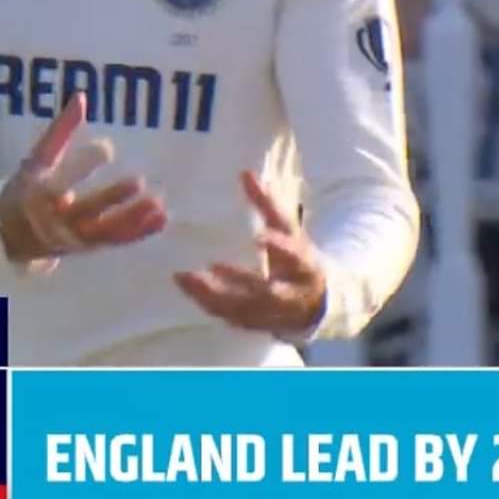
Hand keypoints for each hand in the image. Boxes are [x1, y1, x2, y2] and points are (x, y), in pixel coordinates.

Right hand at [0, 94, 166, 264]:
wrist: (8, 237)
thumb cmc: (25, 191)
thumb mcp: (36, 161)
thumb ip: (60, 132)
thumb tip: (81, 96)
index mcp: (37, 195)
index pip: (59, 182)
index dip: (83, 166)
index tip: (109, 147)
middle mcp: (54, 221)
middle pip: (84, 211)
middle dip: (110, 199)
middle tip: (139, 181)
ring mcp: (72, 238)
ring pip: (104, 231)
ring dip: (132, 220)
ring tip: (159, 204)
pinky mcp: (88, 247)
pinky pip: (114, 241)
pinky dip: (138, 233)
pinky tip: (162, 219)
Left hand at [171, 172, 328, 337]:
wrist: (314, 304)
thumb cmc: (297, 260)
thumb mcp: (289, 231)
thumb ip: (268, 206)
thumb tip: (245, 174)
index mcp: (304, 266)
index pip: (294, 257)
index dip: (279, 248)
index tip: (260, 237)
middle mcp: (290, 294)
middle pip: (264, 291)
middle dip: (235, 281)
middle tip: (206, 267)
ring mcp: (272, 314)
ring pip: (241, 308)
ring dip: (212, 295)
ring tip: (183, 276)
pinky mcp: (254, 324)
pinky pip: (228, 316)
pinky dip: (208, 303)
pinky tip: (187, 288)